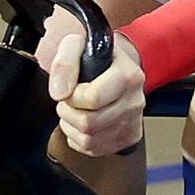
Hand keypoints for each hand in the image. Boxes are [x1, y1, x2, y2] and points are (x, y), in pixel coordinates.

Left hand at [38, 21, 145, 158]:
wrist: (117, 65)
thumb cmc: (96, 55)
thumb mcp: (76, 44)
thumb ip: (64, 63)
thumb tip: (59, 92)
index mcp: (128, 76)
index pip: (93, 99)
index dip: (71, 97)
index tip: (70, 88)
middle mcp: (135, 101)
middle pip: (89, 123)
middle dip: (69, 113)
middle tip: (70, 100)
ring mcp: (134, 121)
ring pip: (90, 140)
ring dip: (73, 126)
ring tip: (76, 110)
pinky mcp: (129, 137)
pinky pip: (94, 149)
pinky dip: (80, 139)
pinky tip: (83, 122)